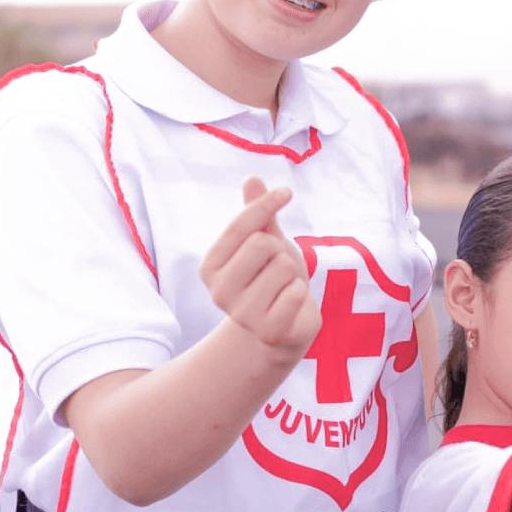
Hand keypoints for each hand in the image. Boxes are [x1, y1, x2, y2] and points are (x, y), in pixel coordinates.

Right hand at [199, 177, 321, 357]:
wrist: (285, 327)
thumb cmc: (272, 278)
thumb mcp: (265, 241)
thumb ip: (258, 214)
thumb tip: (252, 179)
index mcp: (210, 267)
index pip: (239, 225)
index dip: (266, 203)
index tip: (286, 192)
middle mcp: (219, 292)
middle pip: (262, 244)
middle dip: (280, 251)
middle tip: (278, 269)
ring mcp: (242, 315)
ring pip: (283, 267)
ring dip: (293, 275)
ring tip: (284, 290)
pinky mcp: (268, 332)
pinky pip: (296, 294)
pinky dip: (301, 295)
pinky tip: (291, 307)